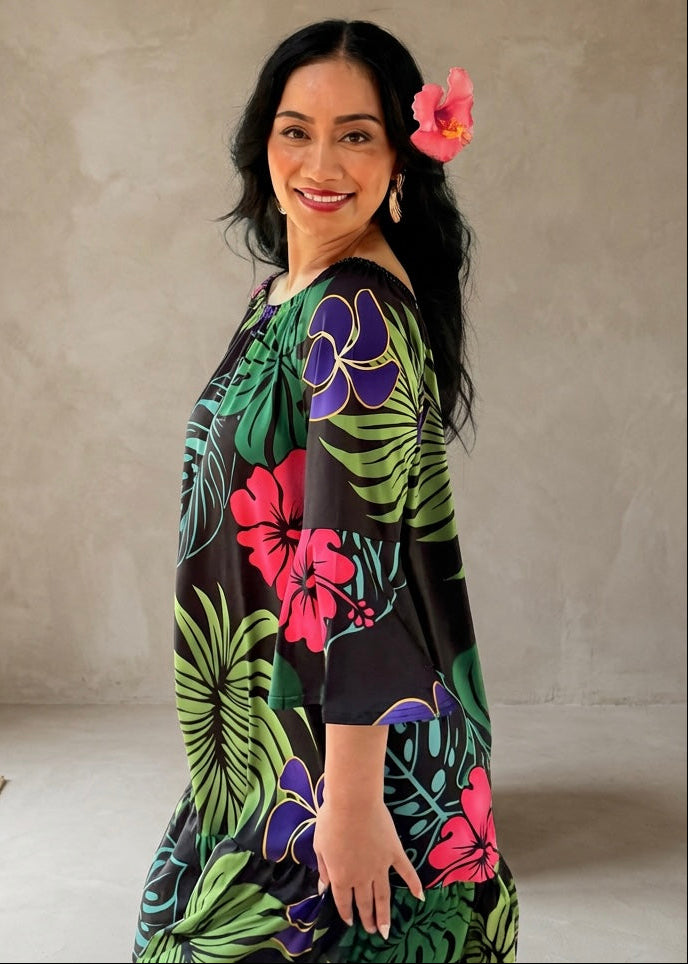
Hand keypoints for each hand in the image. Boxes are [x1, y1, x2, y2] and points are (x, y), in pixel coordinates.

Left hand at [313, 796, 423, 938]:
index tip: (350, 921)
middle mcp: (361, 877)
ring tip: (387, 929)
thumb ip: (323, 868)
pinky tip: (419, 896)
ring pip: (383, 895)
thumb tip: (323, 887)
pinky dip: (414, 885)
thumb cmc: (331, 821)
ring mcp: (380, 866)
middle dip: (367, 918)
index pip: (343, 901)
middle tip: (372, 931)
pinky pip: (406, 872)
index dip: (346, 913)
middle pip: (365, 902)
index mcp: (341, 876)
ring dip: (385, 914)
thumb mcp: (319, 846)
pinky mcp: (394, 853)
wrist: (353, 803)